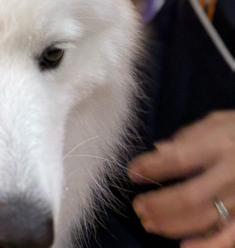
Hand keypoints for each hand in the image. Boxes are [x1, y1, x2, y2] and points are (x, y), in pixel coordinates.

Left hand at [130, 112, 234, 246]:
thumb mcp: (216, 122)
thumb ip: (187, 136)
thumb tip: (157, 151)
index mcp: (219, 145)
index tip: (132, 173)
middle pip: (188, 196)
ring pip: (203, 219)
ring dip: (172, 224)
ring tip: (149, 223)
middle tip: (138, 207)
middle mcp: (230, 174)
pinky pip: (228, 237)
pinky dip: (206, 246)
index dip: (152, 167)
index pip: (179, 158)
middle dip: (158, 205)